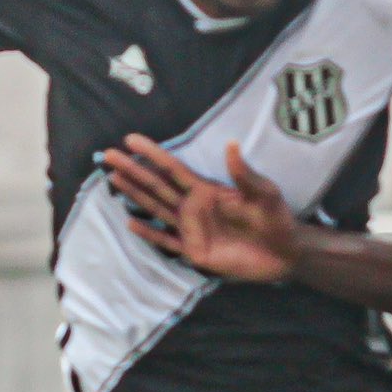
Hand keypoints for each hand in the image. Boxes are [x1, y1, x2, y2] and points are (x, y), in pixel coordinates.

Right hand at [105, 138, 300, 285]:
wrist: (283, 253)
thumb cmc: (275, 218)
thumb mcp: (263, 193)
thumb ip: (244, 173)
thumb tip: (232, 144)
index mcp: (206, 189)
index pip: (173, 168)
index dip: (152, 154)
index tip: (131, 139)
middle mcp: (193, 207)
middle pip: (157, 185)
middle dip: (133, 170)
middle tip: (108, 155)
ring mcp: (192, 229)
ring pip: (156, 208)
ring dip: (135, 194)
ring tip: (113, 179)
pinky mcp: (195, 251)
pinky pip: (166, 241)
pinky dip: (149, 233)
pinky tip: (130, 221)